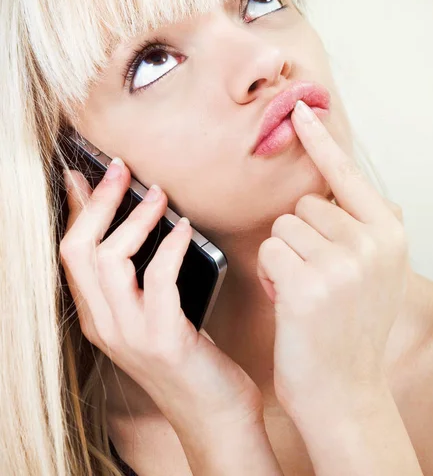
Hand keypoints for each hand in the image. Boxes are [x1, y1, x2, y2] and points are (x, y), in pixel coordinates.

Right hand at [59, 158, 261, 428]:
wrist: (213, 413)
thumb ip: (139, 277)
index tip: (84, 173)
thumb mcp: (153, 313)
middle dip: (99, 202)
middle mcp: (104, 325)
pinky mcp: (164, 340)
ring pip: (109, 260)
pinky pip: (158, 279)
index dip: (76, 209)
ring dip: (135, 219)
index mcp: (97, 316)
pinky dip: (171, 246)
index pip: (69, 253)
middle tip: (121, 169)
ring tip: (158, 196)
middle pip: (79, 250)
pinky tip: (185, 229)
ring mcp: (130, 334)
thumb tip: (140, 224)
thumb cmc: (189, 356)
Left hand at [256, 100, 410, 417]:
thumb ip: (368, 229)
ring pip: (282, 227)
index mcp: (389, 234)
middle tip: (314, 278)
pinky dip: (270, 275)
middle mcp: (372, 242)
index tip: (302, 110)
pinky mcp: (308, 282)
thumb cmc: (350, 330)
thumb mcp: (378, 275)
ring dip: (283, 258)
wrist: (344, 392)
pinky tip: (288, 301)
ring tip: (303, 291)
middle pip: (305, 206)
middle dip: (299, 239)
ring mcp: (342, 262)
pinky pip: (269, 250)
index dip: (321, 141)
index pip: (347, 175)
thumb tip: (357, 189)